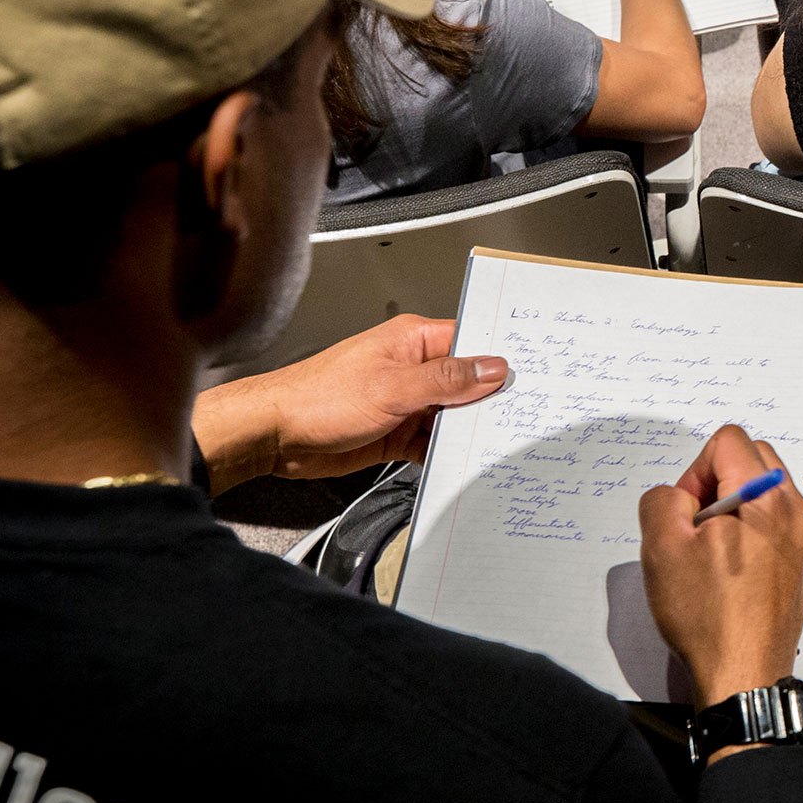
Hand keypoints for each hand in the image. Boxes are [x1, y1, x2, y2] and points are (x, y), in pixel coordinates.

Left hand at [190, 315, 509, 492]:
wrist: (273, 436)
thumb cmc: (316, 399)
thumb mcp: (393, 387)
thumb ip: (447, 380)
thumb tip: (492, 368)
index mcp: (412, 341)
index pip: (470, 342)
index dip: (499, 359)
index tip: (528, 376)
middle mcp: (412, 368)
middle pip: (466, 382)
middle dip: (488, 400)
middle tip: (519, 415)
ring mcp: (405, 401)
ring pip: (452, 415)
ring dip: (467, 430)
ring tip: (494, 443)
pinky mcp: (395, 432)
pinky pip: (432, 442)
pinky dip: (445, 453)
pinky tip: (459, 461)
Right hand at [640, 426, 802, 711]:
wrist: (743, 674)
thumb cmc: (711, 620)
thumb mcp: (662, 549)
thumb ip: (661, 501)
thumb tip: (674, 496)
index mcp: (767, 498)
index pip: (728, 440)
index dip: (694, 470)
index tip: (687, 510)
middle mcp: (793, 512)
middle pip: (749, 458)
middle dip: (714, 482)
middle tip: (694, 527)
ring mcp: (800, 538)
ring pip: (759, 491)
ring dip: (728, 508)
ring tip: (709, 553)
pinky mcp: (796, 561)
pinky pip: (768, 523)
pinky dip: (744, 532)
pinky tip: (724, 570)